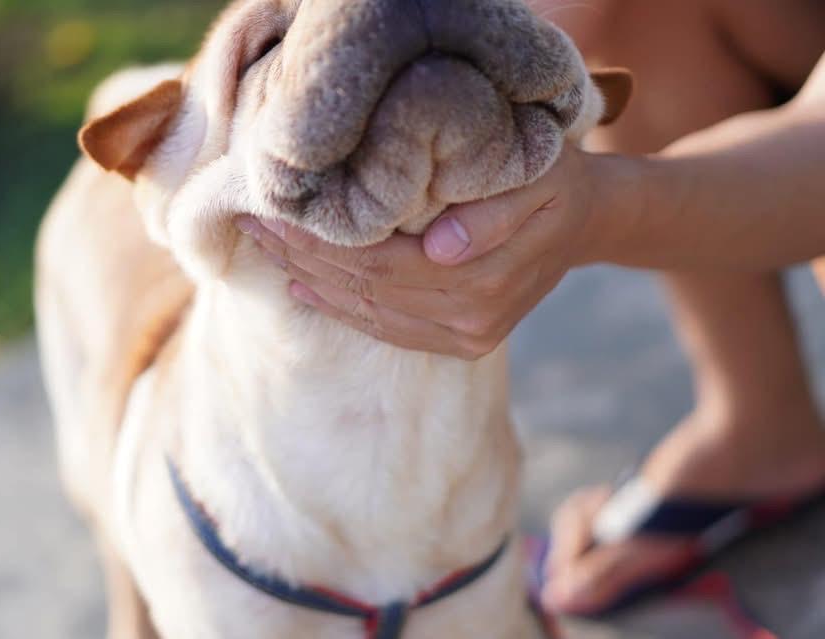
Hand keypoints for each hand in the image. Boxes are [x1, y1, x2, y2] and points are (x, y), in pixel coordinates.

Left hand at [236, 144, 602, 358]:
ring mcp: (466, 336)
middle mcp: (472, 318)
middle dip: (303, 260)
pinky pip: (387, 330)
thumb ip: (492, 214)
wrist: (583, 220)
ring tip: (266, 252)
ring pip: (370, 315)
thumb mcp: (539, 177)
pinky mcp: (462, 343)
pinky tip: (303, 291)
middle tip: (252, 227)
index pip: (382, 264)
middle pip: (367, 292)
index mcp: (487, 278)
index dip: (322, 244)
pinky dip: (340, 311)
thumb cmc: (553, 181)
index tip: (273, 214)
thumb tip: (441, 248)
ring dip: (312, 285)